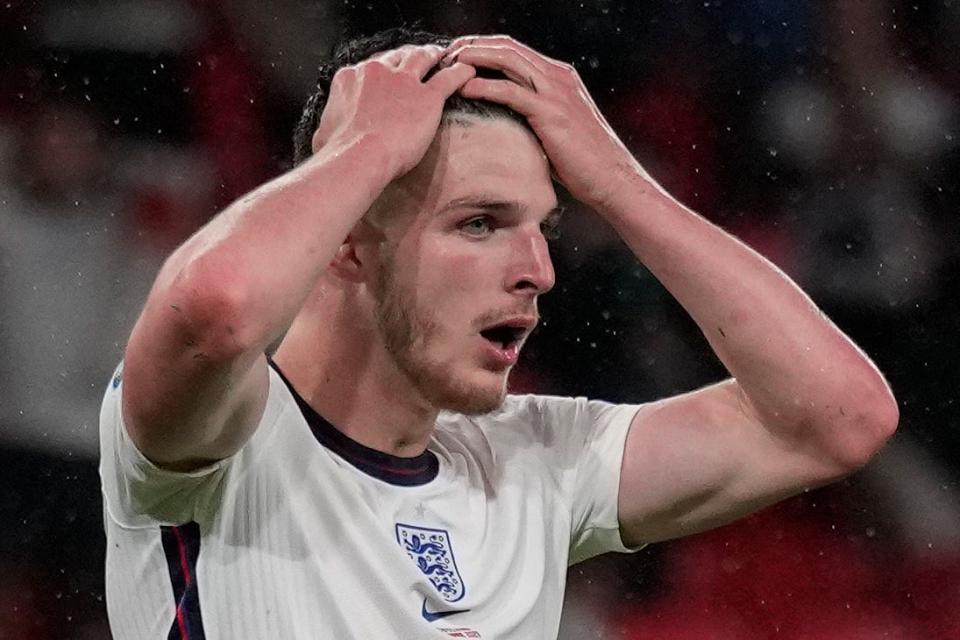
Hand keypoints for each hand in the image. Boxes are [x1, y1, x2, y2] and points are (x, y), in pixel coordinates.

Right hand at [314, 44, 475, 180]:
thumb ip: (329, 128)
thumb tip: (325, 136)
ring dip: (432, 55)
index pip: (370, 66)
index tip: (387, 74)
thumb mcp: (324, 135)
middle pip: (396, 56)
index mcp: (350, 78)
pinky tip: (468, 72)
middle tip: (418, 58)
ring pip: (422, 58)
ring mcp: (403, 82)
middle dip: (408, 56)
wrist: (359, 157)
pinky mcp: (428, 97)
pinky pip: (449, 78)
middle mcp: (376, 72)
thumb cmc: (339, 152)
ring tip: (440, 56)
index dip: (382, 69)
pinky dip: (460, 73)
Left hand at [445, 36, 643, 210]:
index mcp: (558, 76)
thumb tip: (504, 119)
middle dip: (473, 46)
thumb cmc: (583, 161)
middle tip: (446, 55)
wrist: (611, 177)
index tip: (459, 57)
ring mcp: (556, 91)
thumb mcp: (556, 128)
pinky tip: (465, 88)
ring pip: (508, 59)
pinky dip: (485, 85)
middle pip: (507, 46)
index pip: (514, 49)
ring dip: (475, 58)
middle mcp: (557, 76)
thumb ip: (533, 114)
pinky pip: (511, 91)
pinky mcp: (551, 112)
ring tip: (450, 65)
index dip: (484, 47)